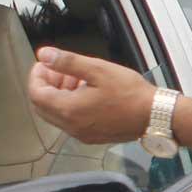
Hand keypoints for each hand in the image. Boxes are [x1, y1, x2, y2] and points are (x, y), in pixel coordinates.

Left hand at [26, 47, 155, 144]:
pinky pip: (70, 121)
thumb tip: (45, 55)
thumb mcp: (98, 69)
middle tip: (58, 69)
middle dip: (46, 85)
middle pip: (42, 106)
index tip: (45, 63)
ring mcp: (81, 134)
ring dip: (58, 95)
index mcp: (69, 109)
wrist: (154, 115)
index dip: (37, 76)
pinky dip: (70, 105)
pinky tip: (86, 92)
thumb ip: (67, 62)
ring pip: (55, 114)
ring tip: (75, 78)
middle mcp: (71, 126)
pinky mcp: (91, 136)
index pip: (36, 93)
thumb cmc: (131, 94)